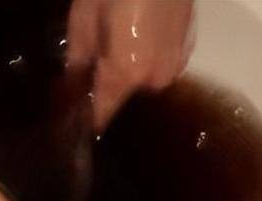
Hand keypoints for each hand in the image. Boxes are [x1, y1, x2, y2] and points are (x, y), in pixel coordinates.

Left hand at [65, 0, 194, 131]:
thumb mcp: (85, 19)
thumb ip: (78, 59)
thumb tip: (72, 86)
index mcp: (126, 73)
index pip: (103, 113)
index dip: (86, 117)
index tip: (72, 120)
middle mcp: (155, 77)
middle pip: (126, 98)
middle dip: (109, 89)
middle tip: (92, 74)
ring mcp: (176, 61)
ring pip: (145, 81)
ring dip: (131, 74)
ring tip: (116, 52)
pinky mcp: (189, 45)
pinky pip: (161, 63)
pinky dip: (148, 59)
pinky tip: (136, 41)